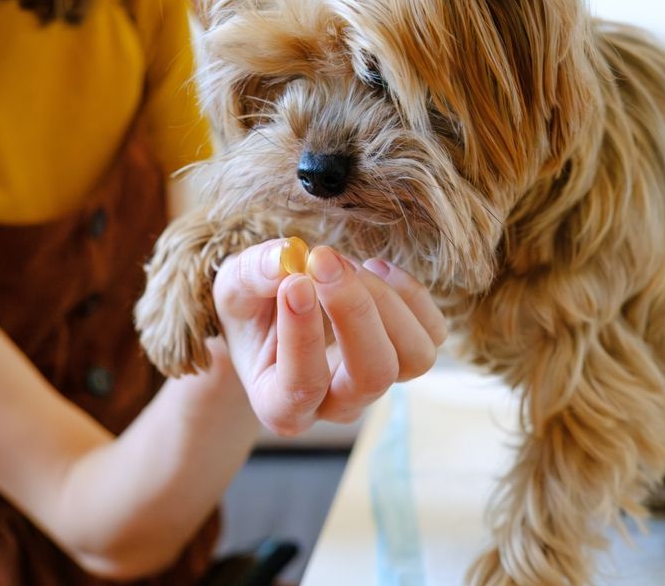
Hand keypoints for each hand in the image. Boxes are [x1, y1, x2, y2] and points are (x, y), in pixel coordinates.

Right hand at [212, 240, 446, 434]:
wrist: (271, 316)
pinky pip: (431, 333)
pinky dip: (410, 294)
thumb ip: (251, 276)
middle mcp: (335, 405)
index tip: (295, 282)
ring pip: (413, 359)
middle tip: (325, 260)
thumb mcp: (233, 290)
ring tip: (347, 264)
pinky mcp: (406, 356)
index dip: (303, 337)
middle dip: (355, 313)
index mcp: (281, 405)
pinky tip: (373, 267)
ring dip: (385, 301)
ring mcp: (376, 383)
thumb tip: (285, 259)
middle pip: (371, 378)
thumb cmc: (249, 310)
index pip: (301, 387)